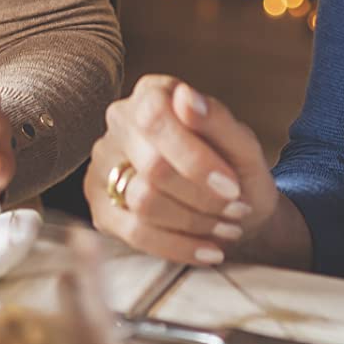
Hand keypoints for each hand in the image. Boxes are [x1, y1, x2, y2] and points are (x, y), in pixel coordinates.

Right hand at [85, 75, 293, 266]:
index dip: (194, 158)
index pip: (156, 117)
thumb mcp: (241, 144)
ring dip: (194, 222)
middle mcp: (120, 122)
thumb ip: (216, 118)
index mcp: (152, 93)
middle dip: (203, 197)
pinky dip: (178, 246)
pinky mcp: (102, 207)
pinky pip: (135, 233)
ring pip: (143, 201)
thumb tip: (186, 97)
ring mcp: (104, 165)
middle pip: (153, 166)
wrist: (231, 208)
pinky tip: (208, 250)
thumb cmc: (235, 168)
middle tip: (237, 210)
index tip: (232, 187)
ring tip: (227, 228)